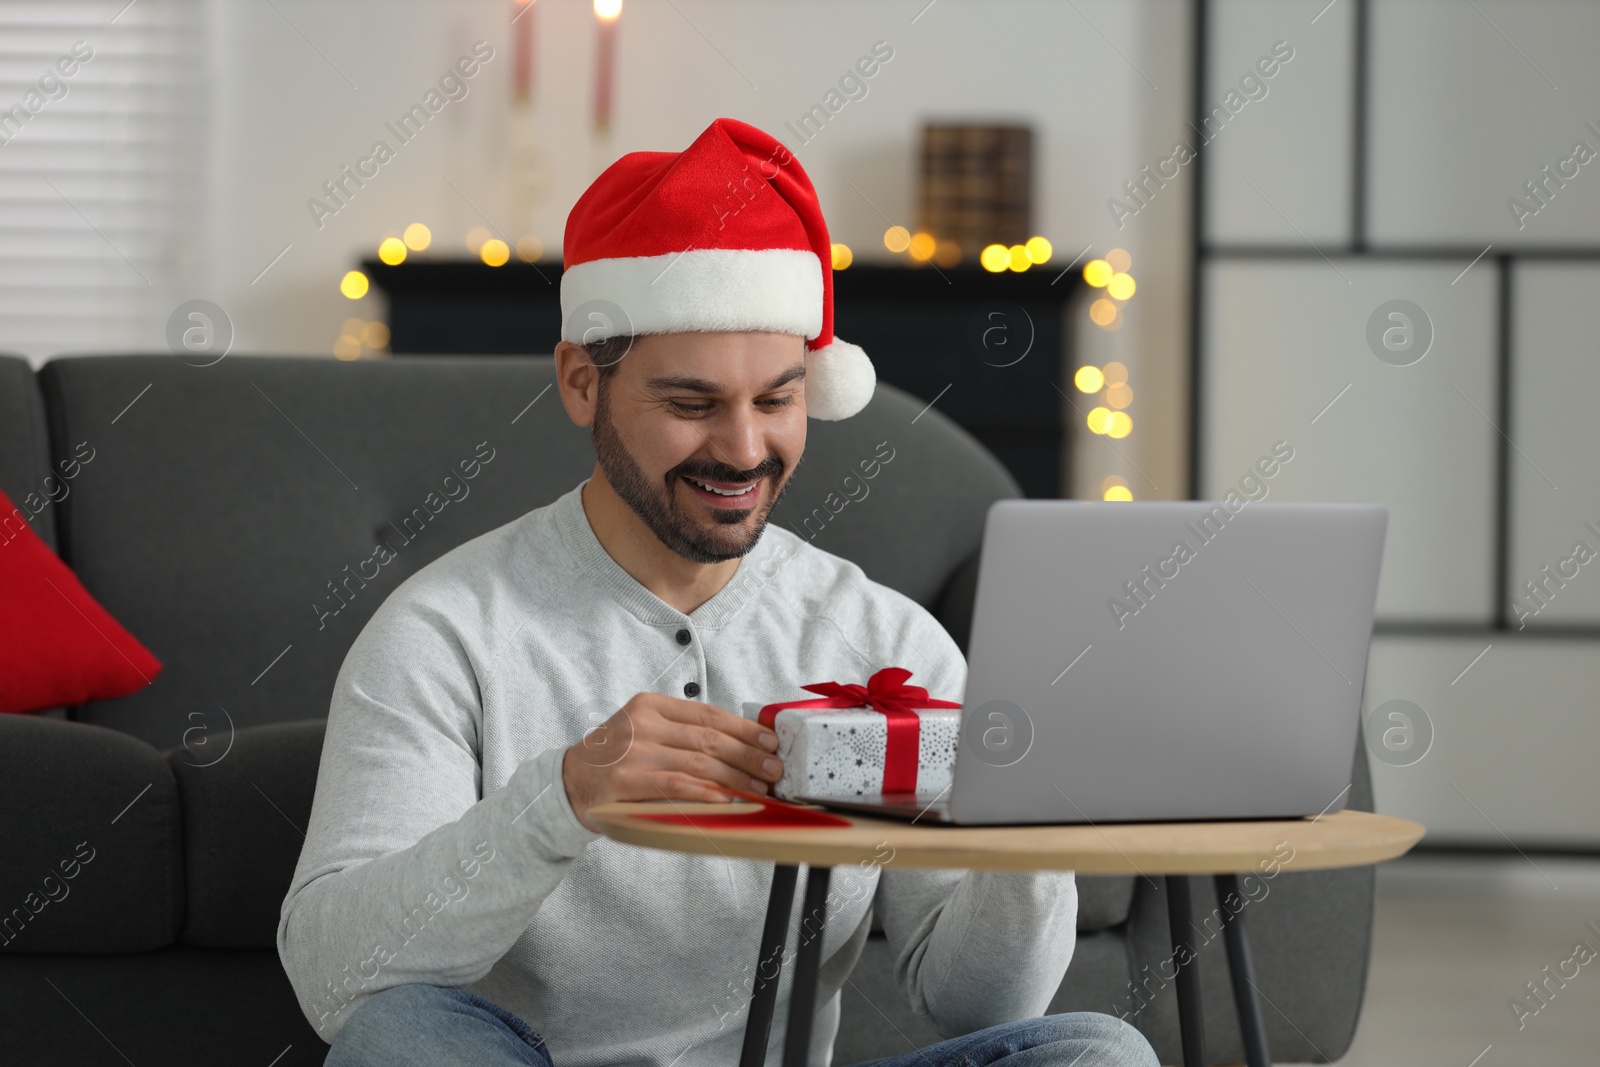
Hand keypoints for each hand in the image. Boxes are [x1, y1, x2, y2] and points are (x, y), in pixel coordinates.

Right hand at [561, 693, 782, 830]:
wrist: (568, 784)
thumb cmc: (616, 760)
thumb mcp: (645, 732)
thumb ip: (682, 733)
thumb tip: (740, 745)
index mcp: (651, 705)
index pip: (709, 714)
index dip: (744, 729)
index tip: (770, 740)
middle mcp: (643, 723)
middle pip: (709, 738)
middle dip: (748, 755)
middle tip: (775, 769)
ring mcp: (634, 751)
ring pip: (699, 763)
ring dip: (737, 777)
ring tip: (761, 787)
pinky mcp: (628, 780)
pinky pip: (677, 785)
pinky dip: (707, 792)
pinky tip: (729, 799)